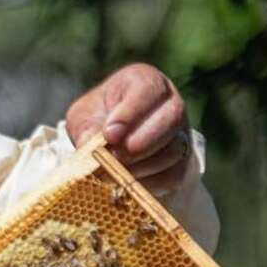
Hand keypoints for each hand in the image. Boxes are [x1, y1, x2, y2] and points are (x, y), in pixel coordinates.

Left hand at [65, 64, 191, 196]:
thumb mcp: (83, 116)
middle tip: (116, 156)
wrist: (110, 140)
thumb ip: (85, 128)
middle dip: (142, 141)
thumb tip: (90, 146)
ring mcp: (181, 132)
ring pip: (175, 148)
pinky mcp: (182, 161)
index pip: (147, 89)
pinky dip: (151, 183)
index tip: (110, 134)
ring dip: (144, 164)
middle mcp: (171, 103)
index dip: (131, 113)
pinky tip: (128, 185)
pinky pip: (175, 174)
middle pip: (171, 118)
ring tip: (117, 173)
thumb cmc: (96, 119)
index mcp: (146, 81)